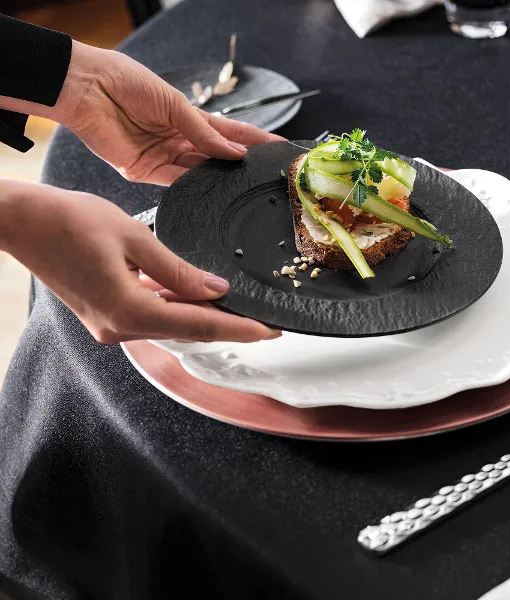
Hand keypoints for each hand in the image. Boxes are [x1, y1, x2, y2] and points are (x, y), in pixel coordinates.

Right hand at [0, 181, 279, 343]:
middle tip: (265, 323)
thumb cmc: (69, 221)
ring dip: (205, 319)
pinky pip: (152, 316)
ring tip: (241, 312)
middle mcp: (120, 328)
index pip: (201, 325)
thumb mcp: (136, 238)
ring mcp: (110, 325)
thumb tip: (216, 289)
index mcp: (130, 311)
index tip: (271, 331)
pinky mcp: (106, 315)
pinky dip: (178, 310)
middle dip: (229, 327)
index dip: (240, 328)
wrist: (21, 222)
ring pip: (172, 325)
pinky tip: (199, 299)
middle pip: (189, 330)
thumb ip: (179, 269)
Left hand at [51, 41, 284, 184]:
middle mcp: (177, 139)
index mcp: (187, 117)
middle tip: (265, 172)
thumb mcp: (174, 103)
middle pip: (216, 156)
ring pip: (199, 171)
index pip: (228, 132)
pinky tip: (213, 186)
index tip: (277, 148)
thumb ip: (205, 132)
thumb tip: (235, 153)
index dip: (253, 140)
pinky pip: (175, 182)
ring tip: (243, 180)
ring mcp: (162, 157)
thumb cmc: (127, 82)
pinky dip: (194, 185)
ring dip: (219, 176)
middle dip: (240, 163)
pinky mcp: (144, 171)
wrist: (86, 87)